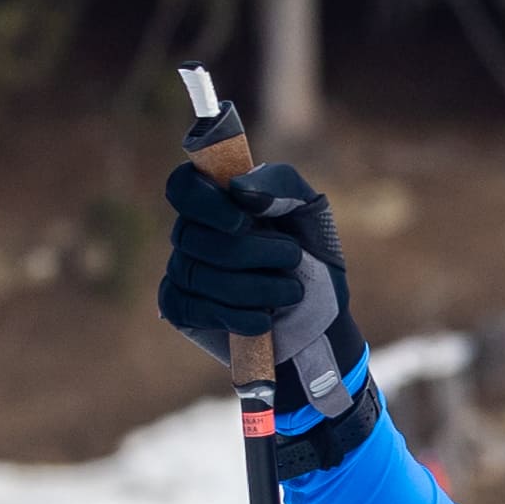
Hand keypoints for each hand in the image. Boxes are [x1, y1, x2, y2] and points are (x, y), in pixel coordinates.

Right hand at [159, 159, 365, 458]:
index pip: (183, 186)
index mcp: (218, 200)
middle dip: (250, 251)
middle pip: (192, 235)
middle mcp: (192, 232)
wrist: (323, 319)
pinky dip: (233, 316)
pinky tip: (263, 320)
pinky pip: (190, 308)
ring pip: (197, 275)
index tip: (242, 221)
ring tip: (292, 292)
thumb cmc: (314, 257)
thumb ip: (279, 183)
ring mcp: (183, 271)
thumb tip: (236, 189)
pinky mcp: (182, 309)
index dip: (204, 202)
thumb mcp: (309, 209)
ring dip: (254, 286)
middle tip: (293, 258)